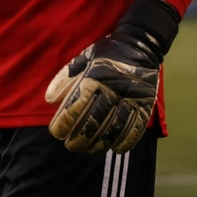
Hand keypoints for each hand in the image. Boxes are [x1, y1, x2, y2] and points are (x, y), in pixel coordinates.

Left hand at [45, 26, 162, 154]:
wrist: (140, 45)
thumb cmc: (106, 53)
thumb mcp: (83, 58)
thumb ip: (66, 78)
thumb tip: (50, 100)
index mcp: (95, 77)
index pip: (77, 104)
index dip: (65, 121)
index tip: (56, 132)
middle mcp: (113, 89)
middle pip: (95, 121)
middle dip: (80, 137)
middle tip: (70, 145)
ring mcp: (131, 98)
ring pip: (114, 128)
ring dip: (100, 143)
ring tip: (88, 150)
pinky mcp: (146, 105)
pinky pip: (136, 128)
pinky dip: (125, 141)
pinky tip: (115, 148)